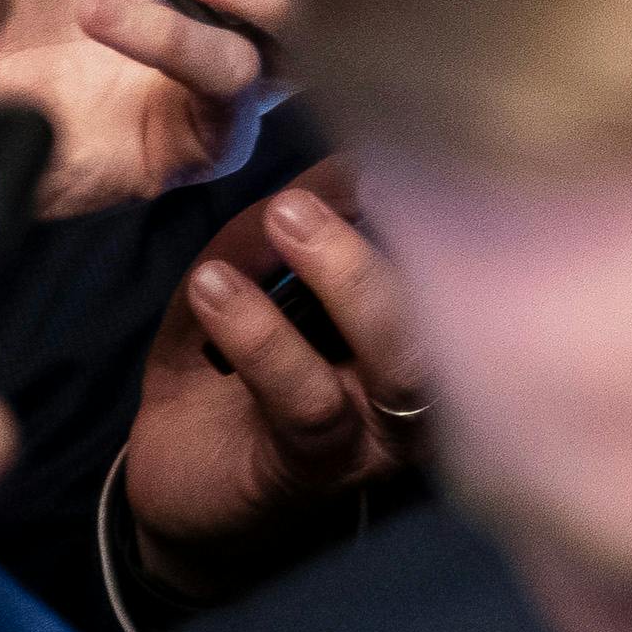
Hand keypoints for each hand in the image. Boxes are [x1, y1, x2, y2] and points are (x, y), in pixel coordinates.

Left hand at [122, 160, 422, 607]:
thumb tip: (306, 174)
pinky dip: (261, 336)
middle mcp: (418, 382)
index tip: (379, 131)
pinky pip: (308, 404)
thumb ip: (259, 240)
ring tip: (283, 215)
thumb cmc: (222, 382)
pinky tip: (213, 287)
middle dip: (405, 220)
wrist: (179, 500)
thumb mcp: (232, 291)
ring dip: (350, 277)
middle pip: (452, 302)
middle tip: (339, 168)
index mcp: (411, 326)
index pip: (449, 251)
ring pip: (403, 360)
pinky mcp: (318, 470)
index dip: (424, 187)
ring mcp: (377, 433)